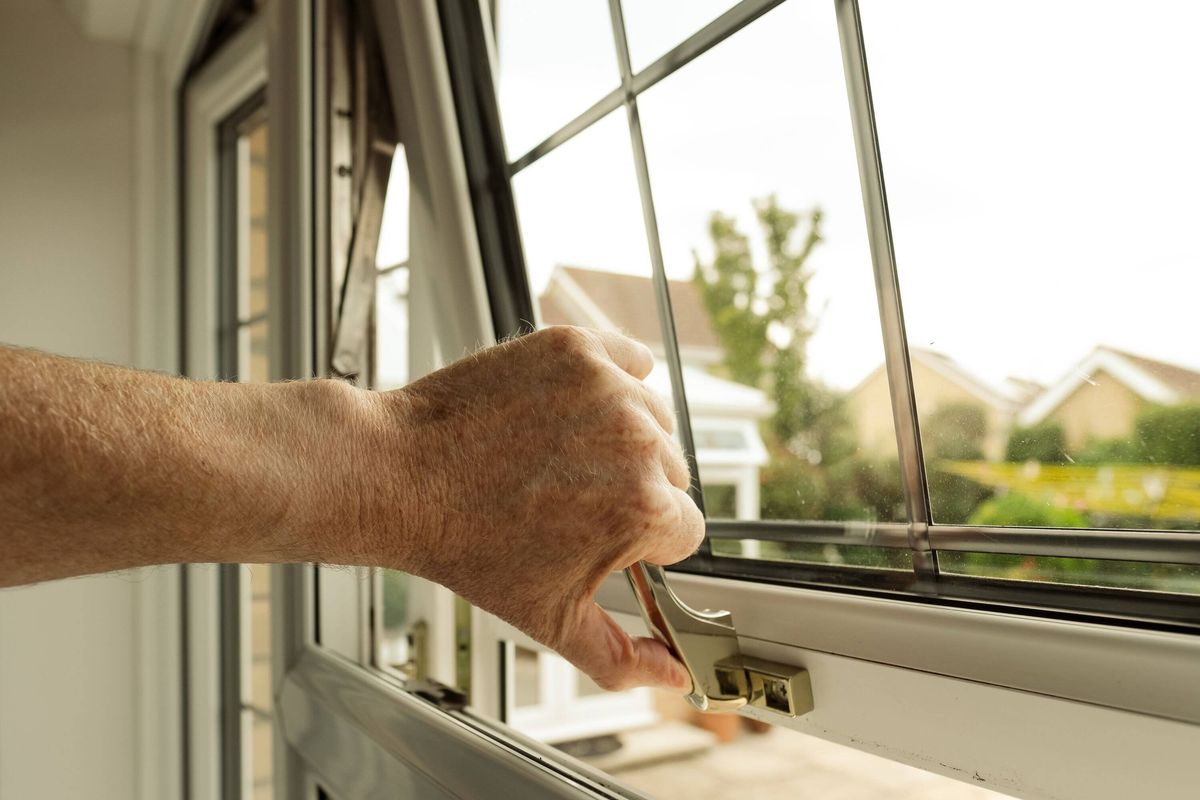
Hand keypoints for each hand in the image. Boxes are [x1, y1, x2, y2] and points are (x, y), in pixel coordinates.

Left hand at [357, 326, 703, 691]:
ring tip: (561, 459)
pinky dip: (614, 381)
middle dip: (632, 490)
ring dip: (623, 439)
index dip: (641, 543)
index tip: (599, 537)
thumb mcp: (549, 620)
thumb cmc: (466, 546)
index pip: (683, 530)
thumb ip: (623, 658)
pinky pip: (629, 361)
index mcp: (644, 510)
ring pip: (654, 419)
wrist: (398, 474)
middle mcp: (639, 442)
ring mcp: (608, 388)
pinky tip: (574, 410)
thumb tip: (676, 677)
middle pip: (672, 475)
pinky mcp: (578, 348)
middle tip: (570, 501)